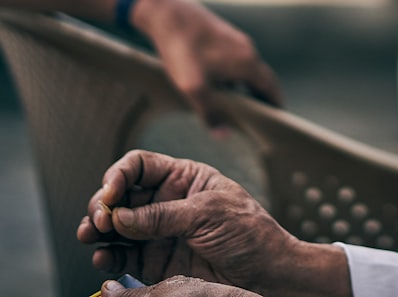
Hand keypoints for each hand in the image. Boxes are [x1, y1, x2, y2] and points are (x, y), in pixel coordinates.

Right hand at [78, 151, 349, 296]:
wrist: (265, 271)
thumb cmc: (248, 231)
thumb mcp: (208, 214)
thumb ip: (163, 216)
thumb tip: (120, 216)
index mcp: (183, 178)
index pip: (140, 166)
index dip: (119, 175)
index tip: (111, 194)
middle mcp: (165, 201)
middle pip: (120, 196)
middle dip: (103, 204)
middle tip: (100, 220)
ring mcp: (158, 231)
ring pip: (116, 226)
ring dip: (98, 230)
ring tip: (92, 236)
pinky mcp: (154, 259)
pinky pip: (122, 255)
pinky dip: (108, 256)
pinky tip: (104, 258)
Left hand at [131, 0, 283, 126]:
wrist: (168, 16)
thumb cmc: (182, 52)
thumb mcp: (193, 88)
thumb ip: (210, 113)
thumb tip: (224, 136)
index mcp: (248, 63)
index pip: (271, 88)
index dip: (275, 105)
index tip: (277, 121)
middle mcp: (248, 50)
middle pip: (262, 78)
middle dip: (263, 97)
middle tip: (260, 117)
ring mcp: (238, 40)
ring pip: (249, 68)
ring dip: (249, 86)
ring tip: (240, 104)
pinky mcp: (225, 35)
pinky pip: (238, 60)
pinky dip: (237, 75)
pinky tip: (221, 83)